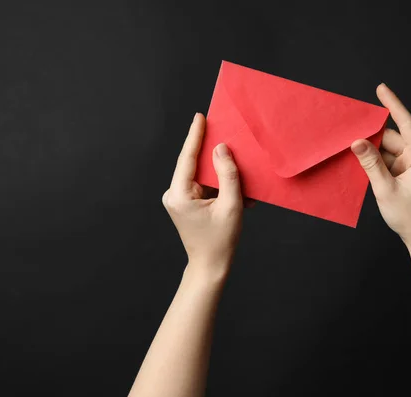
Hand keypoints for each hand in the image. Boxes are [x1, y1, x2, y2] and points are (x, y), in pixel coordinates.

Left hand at [162, 113, 243, 278]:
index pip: (187, 158)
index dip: (195, 136)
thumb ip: (228, 174)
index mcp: (179, 195)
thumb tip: (221, 149)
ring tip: (237, 161)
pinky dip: (217, 183)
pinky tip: (235, 186)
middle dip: (210, 150)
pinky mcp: (185, 203)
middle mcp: (173, 194)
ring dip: (218, 170)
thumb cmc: (221, 240)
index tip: (200, 116)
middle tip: (222, 129)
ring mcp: (177, 199)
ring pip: (199, 174)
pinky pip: (202, 184)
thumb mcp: (231, 205)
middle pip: (193, 164)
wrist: (210, 266)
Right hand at [351, 84, 410, 244]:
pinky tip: (358, 165)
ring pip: (386, 151)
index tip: (381, 89)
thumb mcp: (386, 188)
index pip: (406, 123)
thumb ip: (370, 163)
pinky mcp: (404, 176)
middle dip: (371, 136)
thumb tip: (357, 141)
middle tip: (348, 131)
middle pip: (391, 138)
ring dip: (370, 153)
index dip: (393, 104)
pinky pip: (385, 163)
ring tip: (349, 152)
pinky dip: (373, 164)